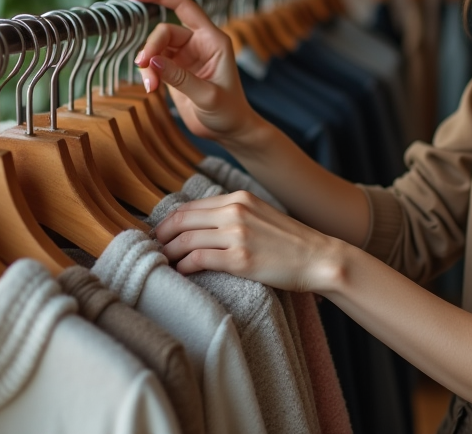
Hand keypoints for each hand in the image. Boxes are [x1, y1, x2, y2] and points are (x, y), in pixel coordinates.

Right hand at [126, 0, 262, 144]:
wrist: (231, 131)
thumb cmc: (228, 112)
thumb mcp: (207, 96)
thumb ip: (179, 78)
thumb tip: (150, 61)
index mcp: (213, 39)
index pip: (184, 6)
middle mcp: (199, 43)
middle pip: (164, 32)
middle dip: (150, 49)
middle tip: (143, 68)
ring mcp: (185, 57)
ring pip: (155, 49)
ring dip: (147, 66)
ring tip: (152, 88)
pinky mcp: (174, 71)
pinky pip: (153, 64)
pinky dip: (148, 75)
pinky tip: (152, 89)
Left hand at [153, 191, 344, 293]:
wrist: (319, 258)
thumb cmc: (289, 242)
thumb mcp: (259, 215)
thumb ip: (232, 215)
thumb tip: (198, 226)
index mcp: (239, 198)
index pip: (189, 207)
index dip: (166, 222)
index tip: (158, 236)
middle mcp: (236, 211)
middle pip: (181, 220)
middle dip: (160, 237)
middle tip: (152, 251)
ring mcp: (238, 234)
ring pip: (185, 240)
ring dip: (168, 254)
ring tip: (164, 264)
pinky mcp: (241, 259)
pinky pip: (198, 260)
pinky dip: (183, 267)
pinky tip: (182, 273)